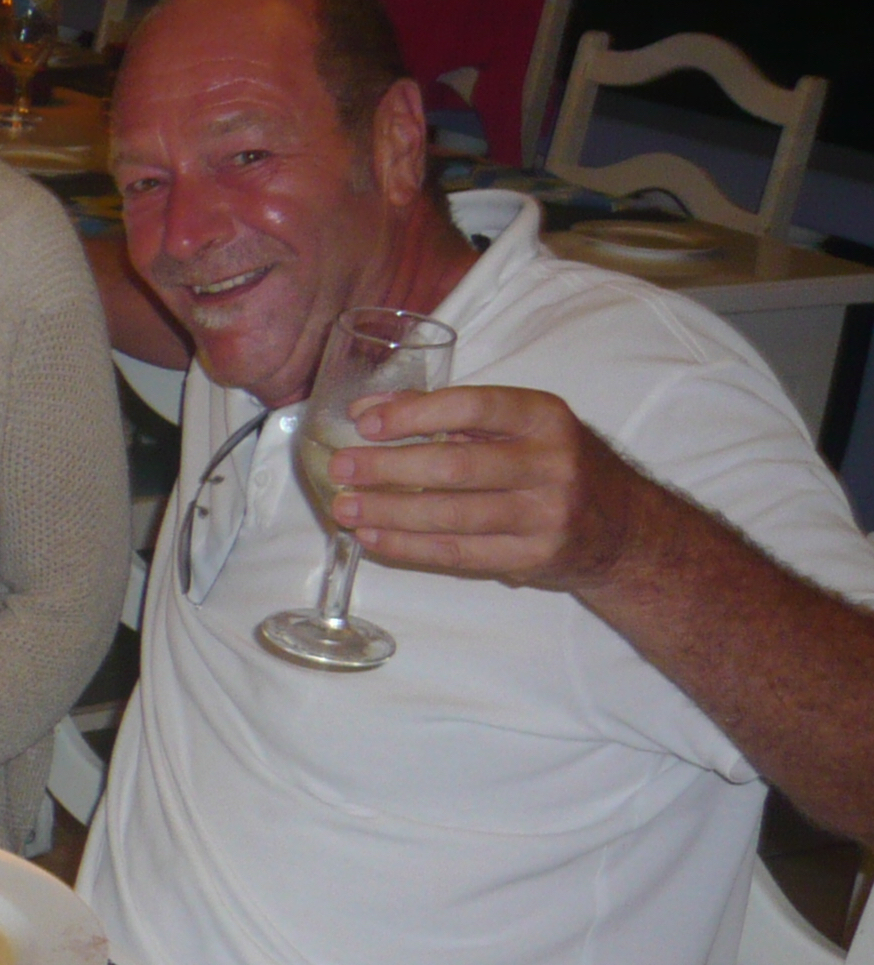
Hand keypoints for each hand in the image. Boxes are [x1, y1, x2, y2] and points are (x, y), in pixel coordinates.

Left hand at [330, 385, 652, 592]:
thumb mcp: (518, 425)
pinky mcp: (532, 557)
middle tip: (341, 468)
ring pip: (451, 516)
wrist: (624, 528)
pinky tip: (373, 537)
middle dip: (388, 469)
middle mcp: (551, 463)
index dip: (413, 415)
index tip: (365, 423)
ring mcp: (545, 515)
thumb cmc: (554, 463)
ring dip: (389, 513)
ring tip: (345, 508)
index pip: (472, 407)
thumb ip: (445, 411)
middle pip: (455, 467)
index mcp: (544, 417)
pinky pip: (458, 553)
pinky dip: (408, 546)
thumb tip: (366, 409)